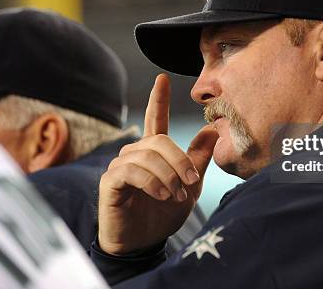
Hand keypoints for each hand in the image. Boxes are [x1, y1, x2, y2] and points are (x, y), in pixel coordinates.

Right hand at [98, 74, 217, 253]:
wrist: (144, 244)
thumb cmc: (163, 214)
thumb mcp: (190, 187)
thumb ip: (198, 159)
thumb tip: (212, 129)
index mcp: (154, 152)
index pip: (156, 119)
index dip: (159, 99)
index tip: (163, 78)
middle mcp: (135, 154)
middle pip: (159, 140)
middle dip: (179, 160)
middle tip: (191, 183)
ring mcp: (120, 166)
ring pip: (148, 156)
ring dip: (168, 175)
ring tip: (176, 195)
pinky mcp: (110, 181)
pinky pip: (132, 171)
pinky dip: (151, 182)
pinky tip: (161, 195)